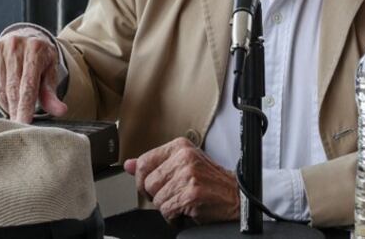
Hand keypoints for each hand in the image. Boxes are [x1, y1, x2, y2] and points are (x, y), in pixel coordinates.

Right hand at [0, 33, 67, 122]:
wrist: (25, 38)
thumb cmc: (40, 60)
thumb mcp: (50, 73)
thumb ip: (51, 93)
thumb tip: (60, 111)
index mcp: (35, 48)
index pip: (28, 85)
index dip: (25, 107)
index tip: (22, 124)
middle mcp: (15, 45)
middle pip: (12, 88)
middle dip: (15, 109)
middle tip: (18, 124)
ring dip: (7, 103)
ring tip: (16, 106)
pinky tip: (6, 93)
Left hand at [123, 137, 238, 224]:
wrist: (236, 197)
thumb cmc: (210, 182)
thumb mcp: (181, 165)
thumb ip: (154, 164)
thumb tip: (128, 165)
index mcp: (179, 147)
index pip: (144, 162)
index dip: (143, 180)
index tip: (153, 187)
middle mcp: (184, 157)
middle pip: (148, 183)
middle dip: (156, 196)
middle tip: (173, 196)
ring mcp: (188, 175)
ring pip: (156, 199)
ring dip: (167, 207)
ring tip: (182, 202)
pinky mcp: (191, 194)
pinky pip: (167, 211)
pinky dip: (174, 217)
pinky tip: (186, 210)